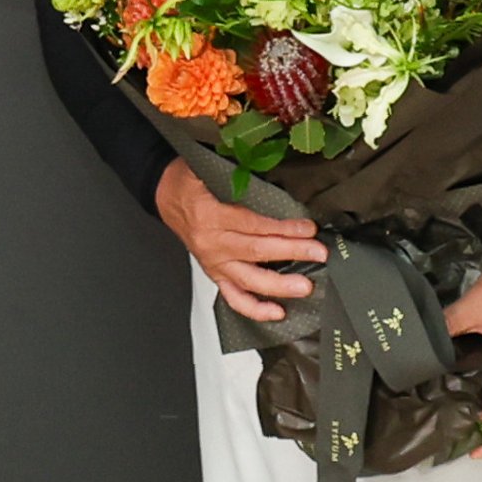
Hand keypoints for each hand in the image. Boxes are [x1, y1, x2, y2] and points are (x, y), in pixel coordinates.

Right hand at [157, 162, 322, 322]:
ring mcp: (213, 262)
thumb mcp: (210, 170)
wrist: (164, 194)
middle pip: (256, 252)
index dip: (283, 228)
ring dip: (279, 285)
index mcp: (211, 215)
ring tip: (304, 287)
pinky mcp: (214, 274)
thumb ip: (240, 178)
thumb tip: (280, 181)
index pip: (253, 225)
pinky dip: (255, 308)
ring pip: (248, 280)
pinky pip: (234, 297)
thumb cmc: (189, 180)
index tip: (308, 228)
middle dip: (291, 253)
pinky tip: (277, 312)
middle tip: (318, 253)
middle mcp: (212, 243)